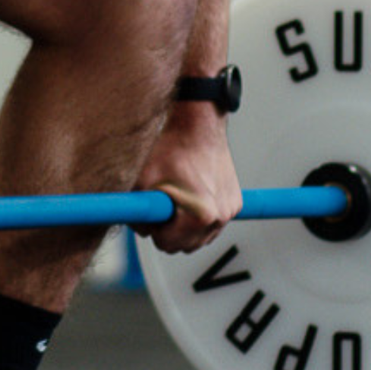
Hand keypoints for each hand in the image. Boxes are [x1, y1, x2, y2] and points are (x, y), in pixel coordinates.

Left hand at [133, 107, 241, 254]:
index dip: (154, 229)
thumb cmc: (171, 148)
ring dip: (186, 226)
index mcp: (200, 215)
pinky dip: (200, 217)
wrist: (197, 124)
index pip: (167, 244)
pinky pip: (213, 223)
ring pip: (200, 237)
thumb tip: (139, 229)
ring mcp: (230, 210)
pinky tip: (190, 194)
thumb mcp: (141, 181)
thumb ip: (135, 213)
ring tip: (177, 197)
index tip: (153, 210)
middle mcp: (220, 216)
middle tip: (163, 204)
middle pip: (186, 246)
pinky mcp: (235, 203)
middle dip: (170, 230)